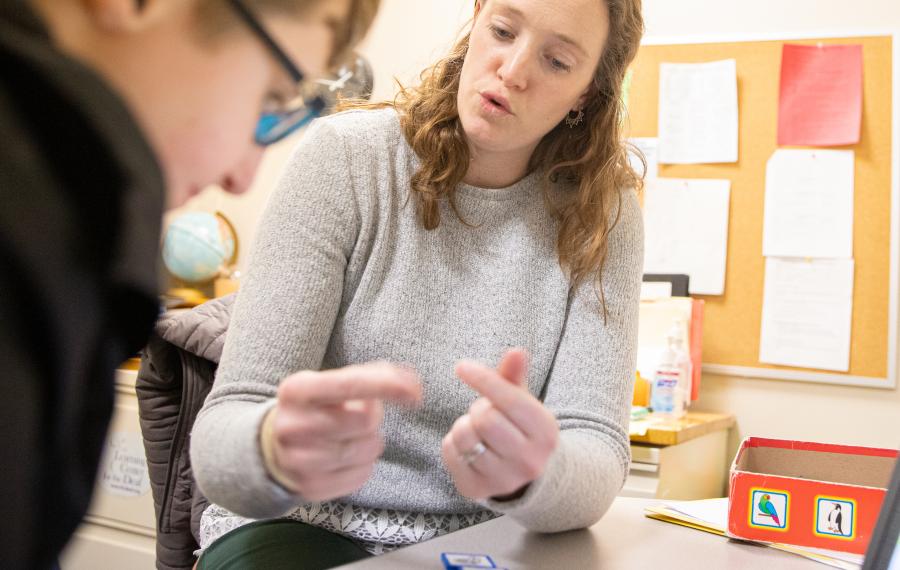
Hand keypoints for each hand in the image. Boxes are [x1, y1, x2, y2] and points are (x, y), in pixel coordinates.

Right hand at [265, 362, 421, 500]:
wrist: (273, 448)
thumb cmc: (315, 408)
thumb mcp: (331, 383)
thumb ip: (372, 375)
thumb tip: (412, 385)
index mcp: (296, 390)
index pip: (350, 384)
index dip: (388, 386)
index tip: (415, 392)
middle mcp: (292, 425)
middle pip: (365, 420)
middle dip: (373, 417)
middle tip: (358, 416)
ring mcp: (298, 461)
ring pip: (367, 449)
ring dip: (370, 441)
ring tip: (350, 436)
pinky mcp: (310, 488)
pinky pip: (362, 474)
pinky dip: (364, 464)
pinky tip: (346, 457)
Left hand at [442, 349, 558, 500]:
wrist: (525, 477)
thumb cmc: (519, 428)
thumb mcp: (523, 402)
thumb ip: (515, 376)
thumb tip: (516, 351)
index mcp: (546, 432)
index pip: (509, 399)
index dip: (482, 378)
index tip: (462, 366)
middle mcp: (530, 460)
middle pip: (485, 418)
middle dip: (478, 408)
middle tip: (484, 412)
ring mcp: (504, 480)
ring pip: (465, 436)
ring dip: (464, 425)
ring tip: (478, 430)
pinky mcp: (478, 489)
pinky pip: (450, 453)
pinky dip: (452, 443)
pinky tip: (468, 446)